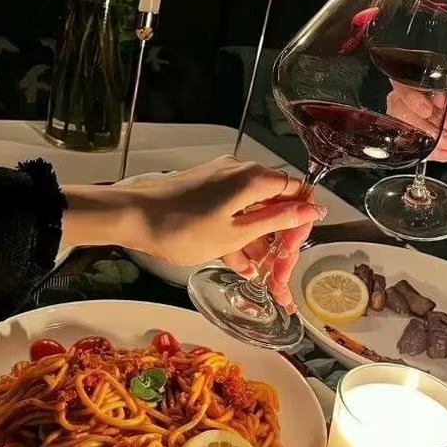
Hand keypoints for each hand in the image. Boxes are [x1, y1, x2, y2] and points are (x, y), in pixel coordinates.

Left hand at [62, 157, 325, 300]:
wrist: (132, 217)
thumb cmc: (185, 229)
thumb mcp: (237, 232)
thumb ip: (278, 220)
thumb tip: (314, 208)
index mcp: (255, 178)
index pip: (298, 190)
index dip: (302, 221)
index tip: (293, 249)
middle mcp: (241, 172)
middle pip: (275, 202)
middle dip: (278, 238)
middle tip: (276, 271)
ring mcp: (221, 180)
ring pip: (252, 210)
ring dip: (257, 241)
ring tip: (256, 274)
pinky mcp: (204, 190)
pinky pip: (232, 211)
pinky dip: (237, 234)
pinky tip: (236, 262)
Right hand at [387, 83, 446, 161]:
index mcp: (421, 80)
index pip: (403, 86)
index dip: (412, 99)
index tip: (428, 111)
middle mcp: (409, 97)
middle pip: (399, 110)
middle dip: (422, 128)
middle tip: (444, 136)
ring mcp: (408, 116)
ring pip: (402, 130)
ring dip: (426, 142)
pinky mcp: (412, 134)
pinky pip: (412, 145)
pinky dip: (429, 152)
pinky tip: (443, 153)